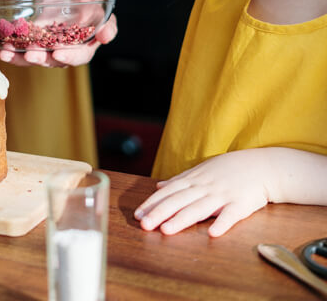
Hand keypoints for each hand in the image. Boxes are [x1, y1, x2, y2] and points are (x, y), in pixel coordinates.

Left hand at [0, 13, 117, 67]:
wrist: (71, 4)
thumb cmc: (89, 11)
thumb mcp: (102, 15)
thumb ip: (108, 26)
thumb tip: (105, 36)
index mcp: (81, 51)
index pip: (77, 57)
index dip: (67, 56)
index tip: (57, 53)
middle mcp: (61, 55)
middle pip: (49, 61)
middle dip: (36, 58)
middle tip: (28, 54)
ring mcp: (43, 52)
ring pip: (29, 59)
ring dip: (15, 56)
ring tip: (2, 51)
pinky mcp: (29, 47)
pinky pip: (17, 51)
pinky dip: (3, 49)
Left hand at [134, 149, 273, 236]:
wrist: (261, 166)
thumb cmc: (228, 169)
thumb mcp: (201, 170)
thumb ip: (180, 180)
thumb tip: (159, 186)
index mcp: (194, 179)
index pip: (169, 192)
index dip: (153, 203)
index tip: (138, 214)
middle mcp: (205, 186)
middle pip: (179, 200)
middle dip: (159, 212)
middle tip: (144, 225)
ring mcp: (223, 195)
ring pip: (199, 208)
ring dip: (182, 219)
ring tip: (166, 230)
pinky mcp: (242, 204)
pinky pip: (231, 215)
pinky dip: (222, 223)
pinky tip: (212, 234)